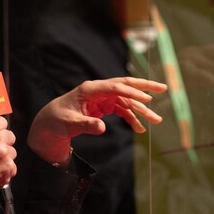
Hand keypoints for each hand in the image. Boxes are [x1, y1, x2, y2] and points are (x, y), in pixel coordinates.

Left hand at [27, 77, 167, 164]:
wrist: (49, 125)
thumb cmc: (56, 121)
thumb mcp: (69, 124)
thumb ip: (86, 125)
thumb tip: (102, 128)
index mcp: (89, 89)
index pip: (114, 87)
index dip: (131, 91)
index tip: (147, 100)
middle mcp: (98, 90)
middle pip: (125, 85)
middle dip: (145, 87)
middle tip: (164, 89)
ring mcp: (102, 98)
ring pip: (126, 100)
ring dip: (141, 110)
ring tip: (156, 120)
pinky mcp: (103, 106)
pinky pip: (122, 109)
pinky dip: (131, 118)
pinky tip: (140, 128)